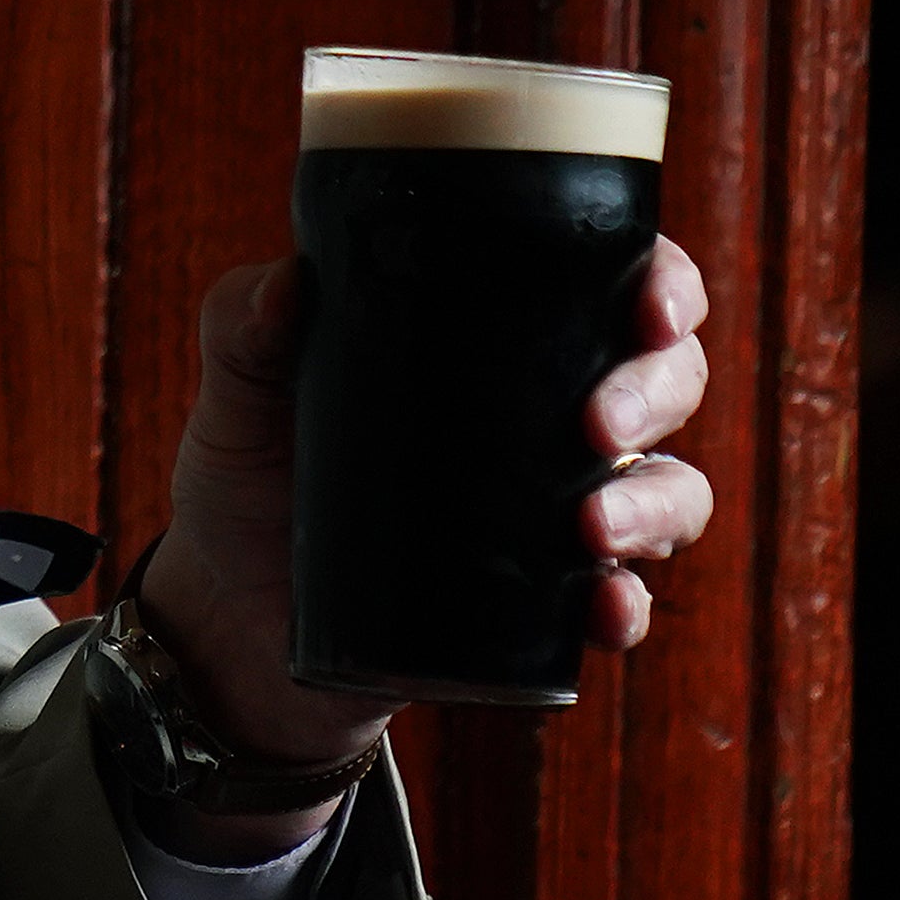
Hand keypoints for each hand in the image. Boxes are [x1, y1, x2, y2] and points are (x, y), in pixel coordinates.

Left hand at [127, 238, 717, 827]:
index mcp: (504, 334)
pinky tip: (603, 610)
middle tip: (599, 425)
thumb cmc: (249, 473)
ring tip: (592, 529)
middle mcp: (553, 412)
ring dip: (656, 506)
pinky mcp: (542, 601)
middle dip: (657, 393)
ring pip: (669, 490)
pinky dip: (626, 606)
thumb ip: (244, 327)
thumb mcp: (238, 391)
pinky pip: (621, 600)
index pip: (618, 283)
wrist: (230, 615)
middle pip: (668, 380)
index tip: (652, 306)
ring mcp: (558, 508)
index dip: (664, 284)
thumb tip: (286, 287)